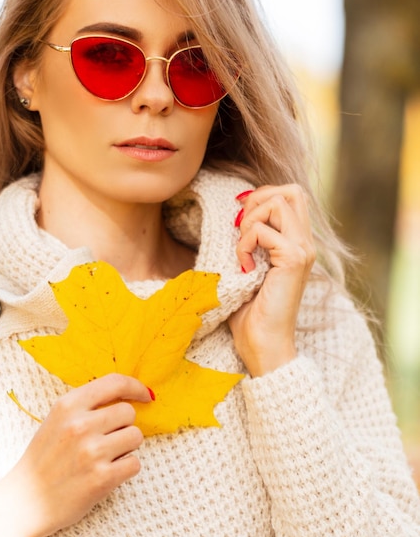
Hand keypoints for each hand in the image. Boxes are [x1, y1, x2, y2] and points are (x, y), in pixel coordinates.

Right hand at [0, 374, 150, 536]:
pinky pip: (135, 463)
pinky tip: (108, 473)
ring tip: (106, 457)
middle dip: (124, 425)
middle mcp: (80, 425)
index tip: (144, 395)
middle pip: (128, 412)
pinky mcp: (102, 478)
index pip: (113, 382)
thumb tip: (125, 397)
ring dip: (127, 447)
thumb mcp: (55, 420)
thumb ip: (85, 406)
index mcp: (67, 405)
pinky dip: (126, 469)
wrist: (25, 501)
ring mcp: (91, 452)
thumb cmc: (43, 460)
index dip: (135, 387)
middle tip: (108, 439)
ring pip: (136, 436)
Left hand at [228, 184, 315, 376]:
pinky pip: (264, 231)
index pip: (290, 196)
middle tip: (241, 230)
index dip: (262, 197)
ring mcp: (302, 251)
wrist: (263, 346)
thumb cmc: (250, 314)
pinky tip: (243, 266)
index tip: (240, 221)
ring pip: (279, 202)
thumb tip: (232, 218)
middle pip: (291, 191)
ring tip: (242, 251)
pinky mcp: (293, 261)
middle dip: (258, 201)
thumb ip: (246, 243)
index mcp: (296, 244)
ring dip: (250, 221)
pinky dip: (245, 243)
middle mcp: (305, 244)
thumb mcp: (245, 270)